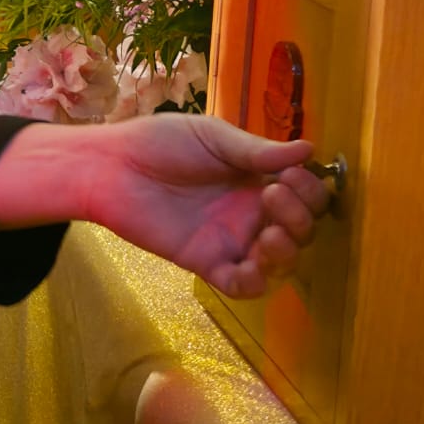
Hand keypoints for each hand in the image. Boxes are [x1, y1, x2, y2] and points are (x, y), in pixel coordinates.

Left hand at [87, 116, 330, 297]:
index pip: (306, 195)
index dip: (309, 189)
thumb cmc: (160, 143)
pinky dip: (255, 282)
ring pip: (279, 262)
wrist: (112, 166)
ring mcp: (230, 240)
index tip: (291, 173)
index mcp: (258, 180)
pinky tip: (253, 264)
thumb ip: (257, 151)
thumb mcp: (213, 138)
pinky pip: (240, 285)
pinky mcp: (205, 262)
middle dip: (300, 216)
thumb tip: (310, 149)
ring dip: (287, 253)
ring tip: (270, 233)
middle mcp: (251, 213)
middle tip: (273, 193)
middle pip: (301, 230)